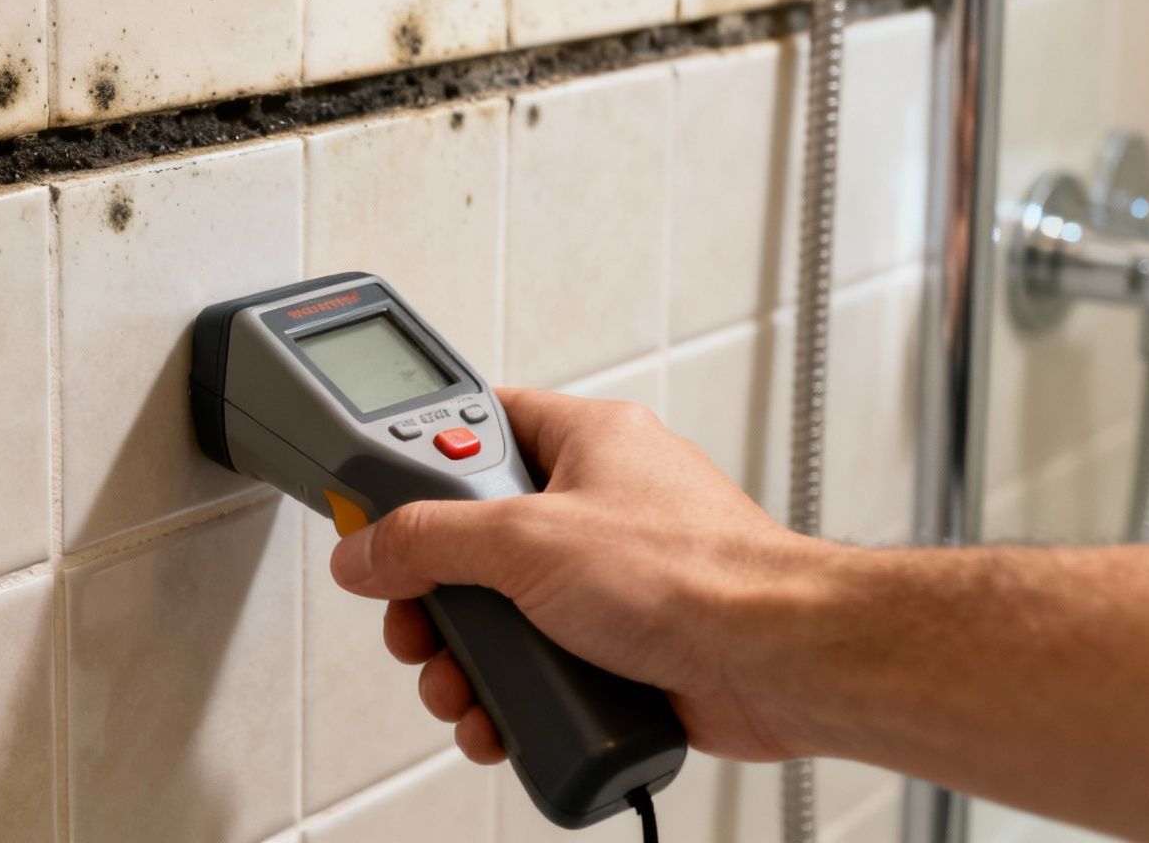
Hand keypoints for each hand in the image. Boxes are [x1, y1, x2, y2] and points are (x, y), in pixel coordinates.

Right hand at [329, 388, 828, 764]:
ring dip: (466, 661)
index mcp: (585, 441)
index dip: (419, 468)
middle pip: (475, 539)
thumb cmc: (698, 576)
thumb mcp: (526, 539)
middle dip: (435, 597)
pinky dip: (511, 699)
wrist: (784, 664)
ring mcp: (612, 581)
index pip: (477, 427)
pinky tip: (499, 721)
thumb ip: (428, 538)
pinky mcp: (624, 647)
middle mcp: (598, 504)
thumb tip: (365, 549)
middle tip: (417, 623)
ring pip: (504, 614)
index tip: (375, 509)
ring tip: (458, 687)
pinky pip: (543, 666)